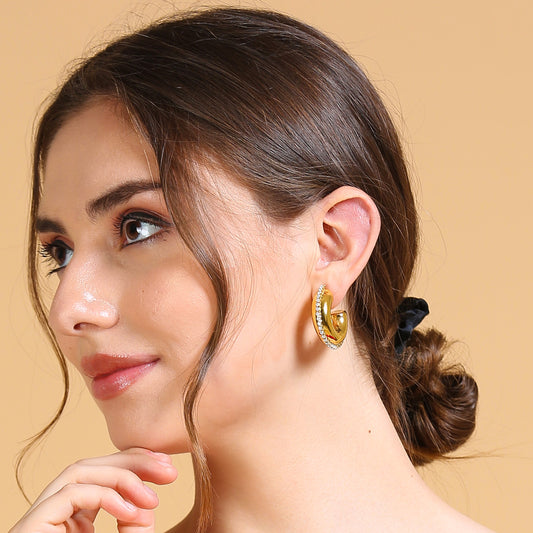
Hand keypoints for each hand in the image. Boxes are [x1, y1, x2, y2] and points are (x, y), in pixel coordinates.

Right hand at [9, 447, 177, 532]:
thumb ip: (133, 524)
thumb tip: (146, 501)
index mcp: (72, 518)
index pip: (102, 474)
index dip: (134, 463)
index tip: (167, 467)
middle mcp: (55, 515)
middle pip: (92, 466)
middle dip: (133, 462)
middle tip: (169, 469)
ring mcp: (41, 519)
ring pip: (79, 472)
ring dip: (122, 476)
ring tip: (153, 498)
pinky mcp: (33, 526)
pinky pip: (70, 494)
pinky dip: (105, 496)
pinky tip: (130, 513)